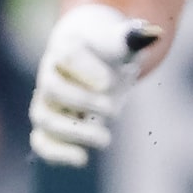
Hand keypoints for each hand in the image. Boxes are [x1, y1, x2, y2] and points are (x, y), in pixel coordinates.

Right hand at [29, 4, 160, 167]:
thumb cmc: (109, 50)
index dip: (86, 70)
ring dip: (74, 131)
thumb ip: (132, 38)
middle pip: (53, 88)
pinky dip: (57, 153)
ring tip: (106, 139)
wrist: (94, 60)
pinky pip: (41, 141)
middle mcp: (49, 74)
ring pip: (44, 117)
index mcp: (65, 46)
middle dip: (83, 101)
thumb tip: (151, 34)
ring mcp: (45, 101)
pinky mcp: (49, 125)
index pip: (66, 56)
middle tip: (114, 110)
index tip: (108, 82)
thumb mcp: (122, 40)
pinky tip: (82, 159)